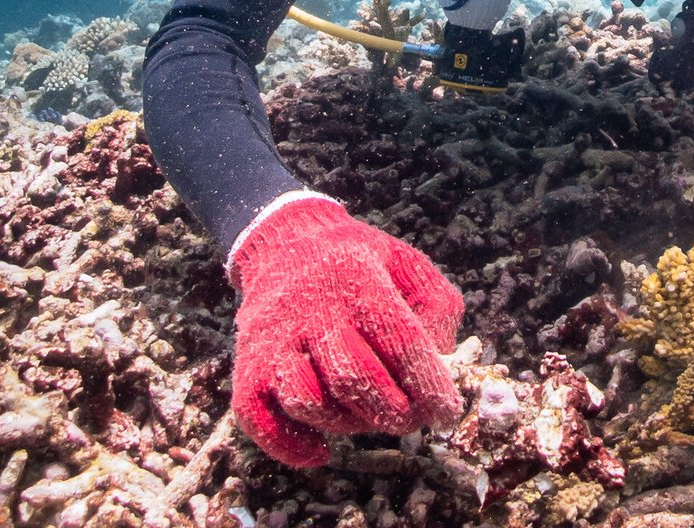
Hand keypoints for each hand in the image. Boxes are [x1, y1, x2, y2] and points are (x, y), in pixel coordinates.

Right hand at [228, 195, 464, 466]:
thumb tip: (440, 360)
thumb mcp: (407, 264)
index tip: (446, 412)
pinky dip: (291, 445)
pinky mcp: (247, 366)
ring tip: (370, 416)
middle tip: (414, 420)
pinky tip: (322, 449)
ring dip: (347, 424)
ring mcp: (273, 340)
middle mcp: (311, 309)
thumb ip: (437, 307)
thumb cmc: (359, 264)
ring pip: (308, 402)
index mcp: (358, 277)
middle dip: (394, 411)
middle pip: (354, 378)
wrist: (284, 244)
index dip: (428, 383)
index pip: (400, 339)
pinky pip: (259, 419)